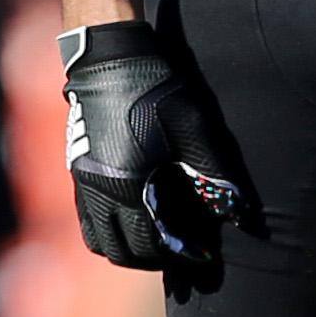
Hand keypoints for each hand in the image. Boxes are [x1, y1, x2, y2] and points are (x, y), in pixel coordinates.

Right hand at [59, 18, 239, 269]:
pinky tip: (130, 217)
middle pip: (121, 252)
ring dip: (124, 248)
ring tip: (152, 239)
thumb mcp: (191, 126)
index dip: (179, 255)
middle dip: (150, 259)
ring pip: (98, 241)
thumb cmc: (154, 88)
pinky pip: (86, 220)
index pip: (152, 244)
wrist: (108, 57)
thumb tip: (239, 209)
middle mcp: (101, 191)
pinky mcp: (76, 171)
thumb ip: (213, 171)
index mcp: (130, 186)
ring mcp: (84, 183)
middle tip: (178, 250)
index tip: (200, 256)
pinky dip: (106, 230)